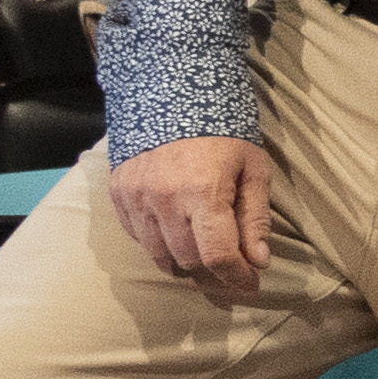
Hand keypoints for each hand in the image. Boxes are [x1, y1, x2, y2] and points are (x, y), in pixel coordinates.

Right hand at [107, 137, 276, 297]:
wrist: (172, 95)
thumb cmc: (223, 133)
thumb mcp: (252, 169)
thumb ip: (254, 218)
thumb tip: (258, 261)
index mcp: (203, 192)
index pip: (218, 255)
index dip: (236, 277)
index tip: (250, 283)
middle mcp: (163, 199)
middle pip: (188, 259)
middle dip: (213, 269)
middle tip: (229, 264)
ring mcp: (136, 197)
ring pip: (159, 255)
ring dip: (183, 261)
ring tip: (202, 253)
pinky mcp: (118, 193)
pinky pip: (137, 237)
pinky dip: (158, 243)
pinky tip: (174, 232)